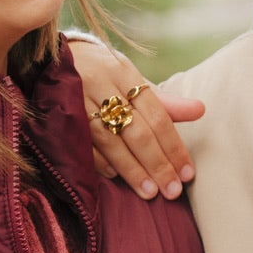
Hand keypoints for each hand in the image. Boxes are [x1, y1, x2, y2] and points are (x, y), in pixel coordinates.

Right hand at [66, 37, 203, 200]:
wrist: (52, 60)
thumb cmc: (103, 76)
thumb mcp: (132, 82)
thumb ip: (165, 102)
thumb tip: (200, 110)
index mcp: (124, 74)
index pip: (157, 115)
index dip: (174, 146)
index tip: (187, 173)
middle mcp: (102, 84)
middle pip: (137, 131)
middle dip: (157, 163)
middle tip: (172, 191)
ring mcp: (78, 101)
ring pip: (111, 141)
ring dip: (132, 170)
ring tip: (150, 193)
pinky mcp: (60, 116)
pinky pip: (84, 145)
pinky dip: (101, 162)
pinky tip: (116, 178)